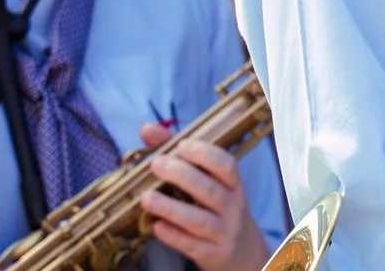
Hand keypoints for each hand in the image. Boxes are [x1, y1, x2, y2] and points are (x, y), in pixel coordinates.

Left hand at [137, 121, 271, 270]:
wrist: (239, 249)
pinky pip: (192, 245)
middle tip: (155, 164)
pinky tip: (156, 226)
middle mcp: (232, 207)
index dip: (205, 154)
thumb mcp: (206, 180)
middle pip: (210, 190)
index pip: (227, 165)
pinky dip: (173, 236)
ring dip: (171, 208)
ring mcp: (223, 232)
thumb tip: (146, 129)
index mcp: (233, 184)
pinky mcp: (213, 254)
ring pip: (198, 220)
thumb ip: (177, 154)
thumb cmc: (215, 206)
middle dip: (182, 175)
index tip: (182, 144)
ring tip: (146, 198)